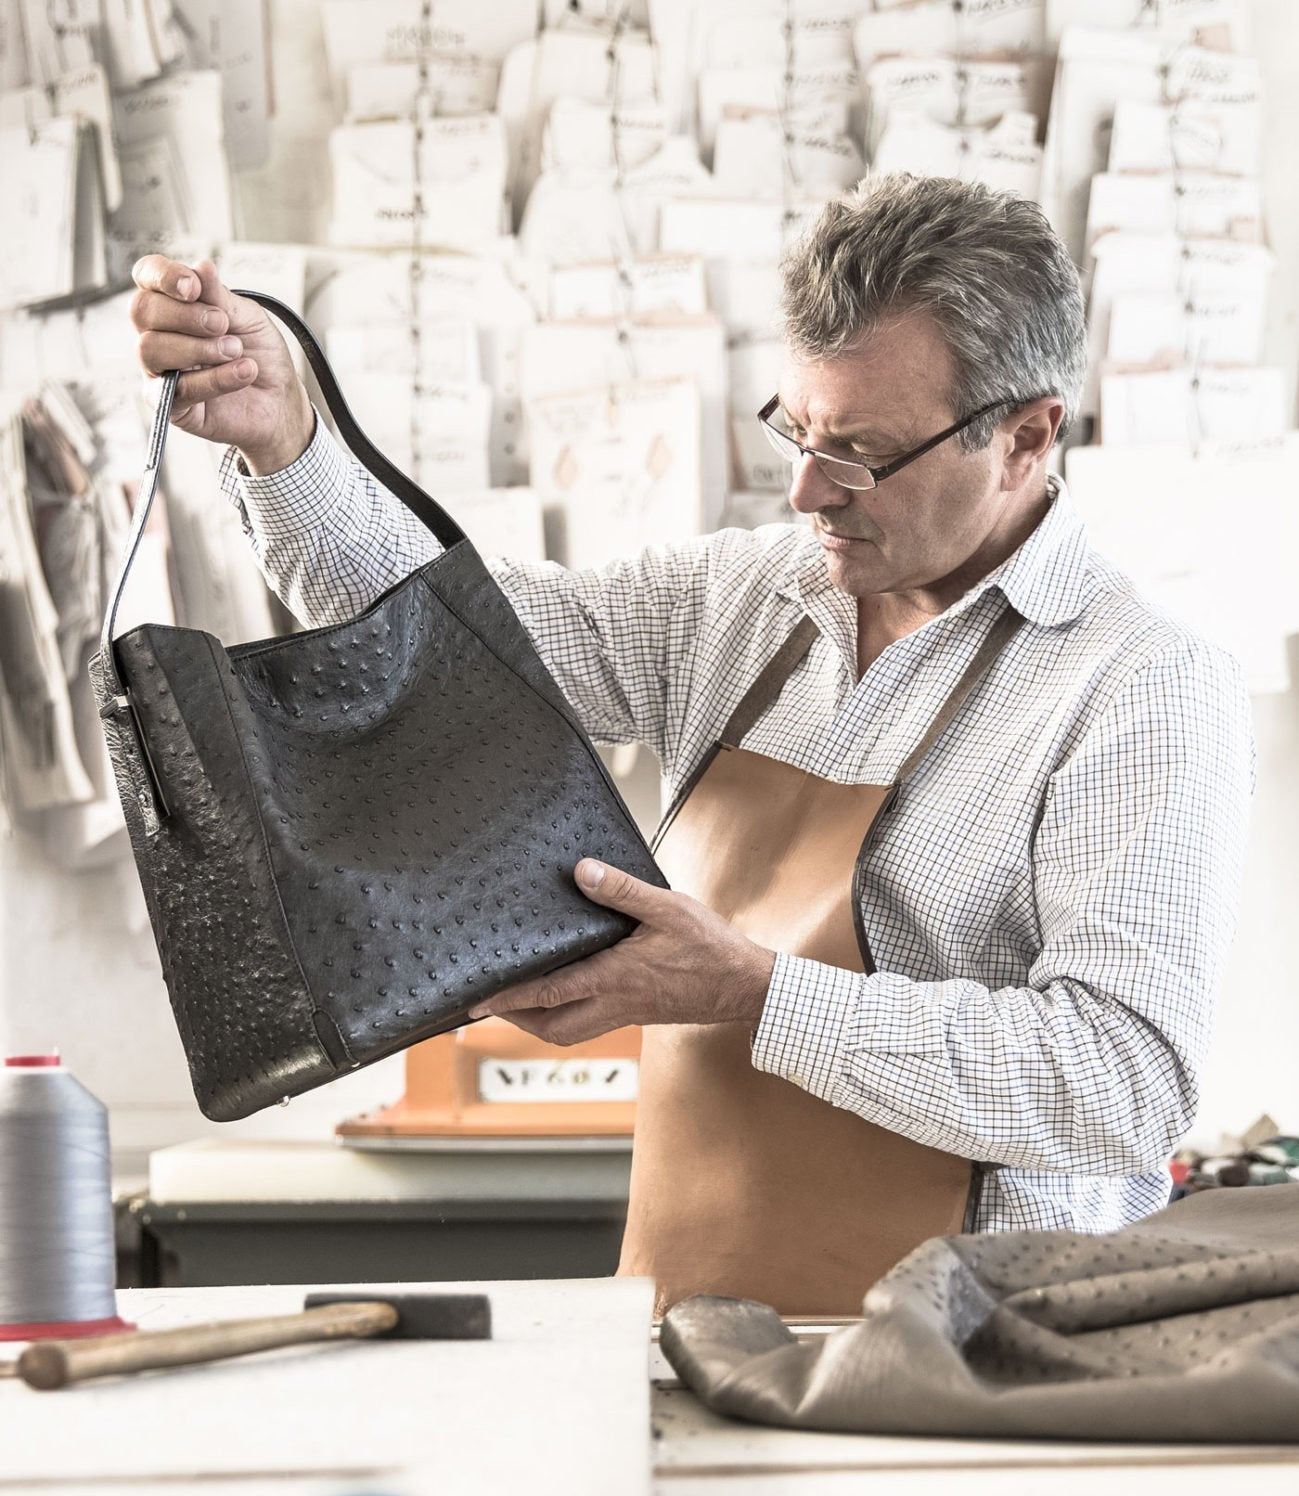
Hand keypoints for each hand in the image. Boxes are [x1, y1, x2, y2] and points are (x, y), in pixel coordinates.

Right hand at [130, 255, 313, 472]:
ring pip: (150, 349)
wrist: (281, 401)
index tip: (194, 287)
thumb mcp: (248, 318)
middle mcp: (158, 335)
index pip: (147, 277)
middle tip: (223, 324)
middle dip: (185, 315)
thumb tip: (201, 266)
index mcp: (173, 304)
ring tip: (236, 351)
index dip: (163, 276)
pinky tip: (244, 372)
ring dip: (198, 348)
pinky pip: (177, 389)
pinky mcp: (171, 406)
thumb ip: (220, 296)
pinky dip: (215, 379)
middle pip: (142, 311)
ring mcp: (160, 371)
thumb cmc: (260, 355)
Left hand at [468, 858, 776, 1045]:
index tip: (477, 1002)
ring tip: (520, 1001)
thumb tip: (582, 872)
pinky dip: (568, 1015)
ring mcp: (627, 1012)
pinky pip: (592, 1023)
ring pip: (570, 1032)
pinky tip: (568, 993)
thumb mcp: (669, 908)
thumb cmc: (711, 946)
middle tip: (492, 1004)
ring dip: (540, 1021)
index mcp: (616, 978)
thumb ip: (623, 891)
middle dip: (517, 1020)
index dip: (509, 997)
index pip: (550, 993)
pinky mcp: (639, 1013)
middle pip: (552, 1028)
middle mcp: (616, 1002)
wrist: (745, 986)